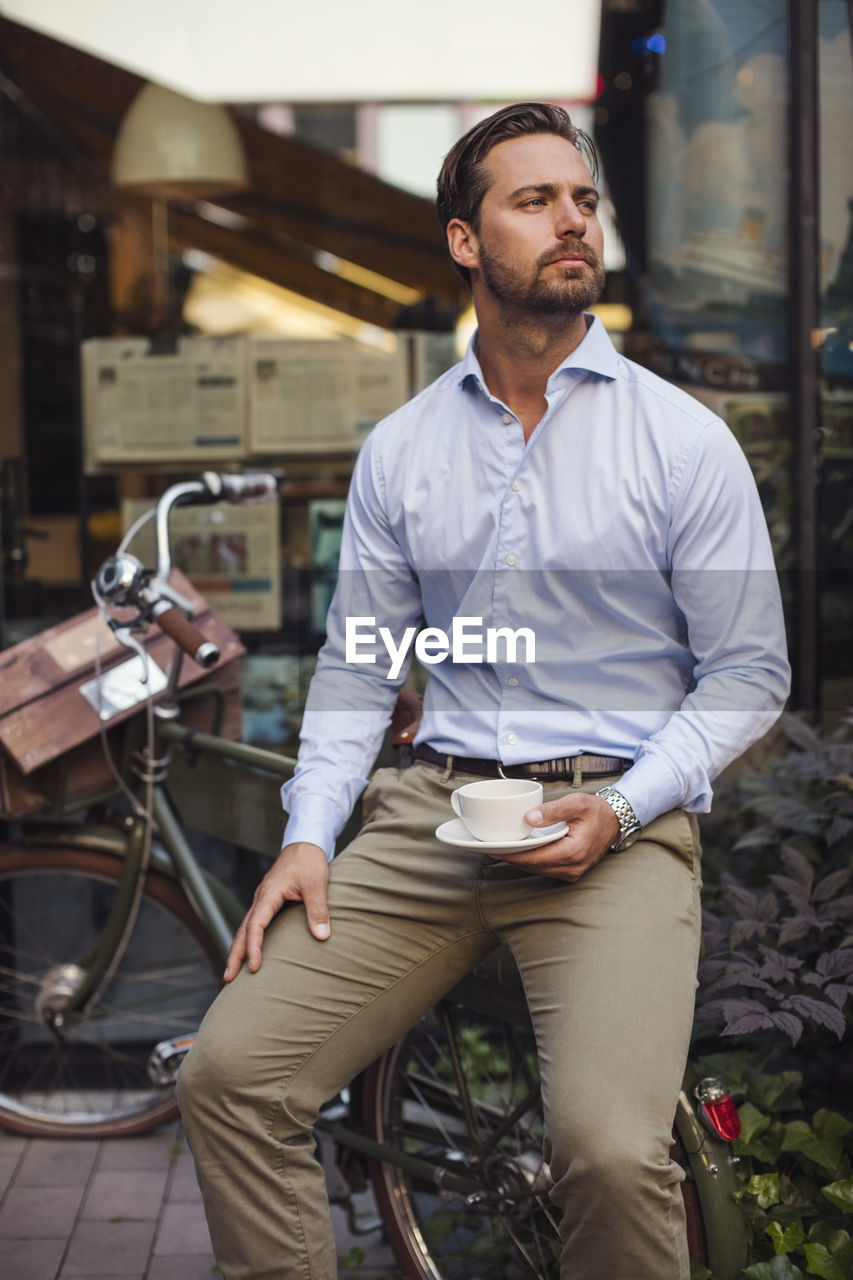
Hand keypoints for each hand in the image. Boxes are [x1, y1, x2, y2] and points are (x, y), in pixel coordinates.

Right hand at [224, 841, 329, 979]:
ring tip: (232, 971)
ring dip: (238, 948)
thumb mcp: (316, 884)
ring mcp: (262, 899)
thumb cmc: (309, 861)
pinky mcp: (268, 901)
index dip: (254, 947)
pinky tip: (249, 950)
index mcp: (269, 894)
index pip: (255, 925)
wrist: (305, 843)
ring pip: (245, 927)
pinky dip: (248, 938)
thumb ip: (318, 909)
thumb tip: (322, 937)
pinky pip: (253, 923)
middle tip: (228, 979)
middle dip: (235, 955)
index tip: (254, 966)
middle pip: (243, 930)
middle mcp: (261, 898)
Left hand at [495, 792, 620, 881]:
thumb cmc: (596, 811)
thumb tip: (528, 818)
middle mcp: (573, 867)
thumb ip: (552, 811)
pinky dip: (530, 862)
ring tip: (500, 849)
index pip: (535, 858)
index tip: (493, 849)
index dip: (512, 855)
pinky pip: (545, 869)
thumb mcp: (576, 803)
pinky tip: (519, 852)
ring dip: (519, 861)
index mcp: (573, 851)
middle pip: (533, 866)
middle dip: (511, 858)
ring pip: (538, 870)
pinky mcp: (571, 871)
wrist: (615, 821)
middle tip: (490, 847)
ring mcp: (572, 872)